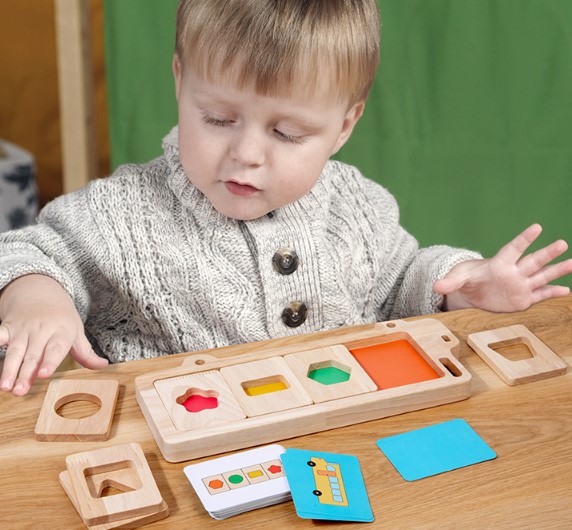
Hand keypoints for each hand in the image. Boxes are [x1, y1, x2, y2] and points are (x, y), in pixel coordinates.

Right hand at [0, 274, 107, 395]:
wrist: (40, 290)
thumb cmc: (61, 317)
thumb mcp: (76, 331)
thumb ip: (86, 353)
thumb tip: (104, 366)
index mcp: (62, 331)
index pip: (56, 348)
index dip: (50, 361)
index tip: (44, 375)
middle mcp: (42, 330)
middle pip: (33, 355)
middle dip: (25, 374)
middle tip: (20, 391)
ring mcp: (23, 329)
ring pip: (14, 351)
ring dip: (8, 369)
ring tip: (5, 386)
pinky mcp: (7, 327)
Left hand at [433, 224, 571, 311]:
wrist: (473, 292)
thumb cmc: (467, 279)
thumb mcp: (457, 279)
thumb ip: (449, 282)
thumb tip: (435, 286)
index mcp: (499, 263)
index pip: (513, 249)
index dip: (524, 239)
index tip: (537, 227)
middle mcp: (514, 272)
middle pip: (533, 261)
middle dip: (547, 253)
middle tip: (562, 243)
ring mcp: (520, 285)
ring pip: (541, 276)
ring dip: (556, 270)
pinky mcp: (523, 298)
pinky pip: (540, 295)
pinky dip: (552, 293)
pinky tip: (566, 291)